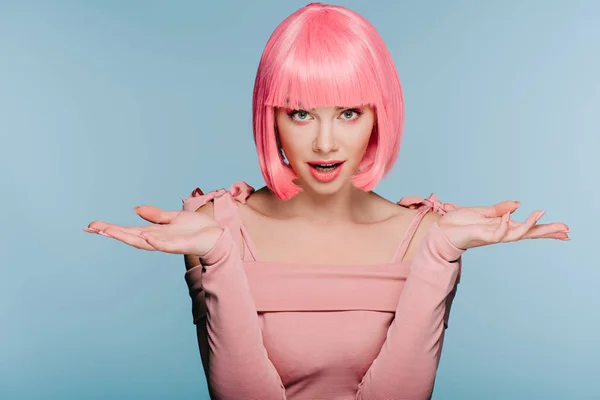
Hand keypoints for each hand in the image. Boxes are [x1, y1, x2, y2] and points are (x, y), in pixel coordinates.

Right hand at [84, 205, 223, 256]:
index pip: (127, 230)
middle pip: (129, 236)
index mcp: (154, 232)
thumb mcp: (173, 217)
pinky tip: (144, 235)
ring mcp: (167, 243)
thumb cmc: (196, 229)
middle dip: (111, 232)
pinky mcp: (180, 245)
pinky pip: (165, 245)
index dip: (109, 228)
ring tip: (109, 230)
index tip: (91, 225)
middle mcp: (157, 239)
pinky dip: (154, 241)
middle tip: (93, 227)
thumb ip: (155, 215)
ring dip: (126, 236)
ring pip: (143, 242)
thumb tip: (135, 210)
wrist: (216, 236)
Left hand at [436, 201, 569, 249]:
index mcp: (502, 226)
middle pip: (528, 233)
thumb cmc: (460, 223)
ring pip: (516, 234)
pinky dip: (505, 223)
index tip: (565, 230)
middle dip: (546, 232)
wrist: (441, 229)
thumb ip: (500, 209)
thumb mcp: (482, 212)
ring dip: (529, 225)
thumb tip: (518, 204)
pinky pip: (497, 232)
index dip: (545, 229)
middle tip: (567, 230)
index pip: (527, 228)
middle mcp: (500, 233)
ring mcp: (492, 235)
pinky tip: (511, 215)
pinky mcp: (482, 235)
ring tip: (542, 214)